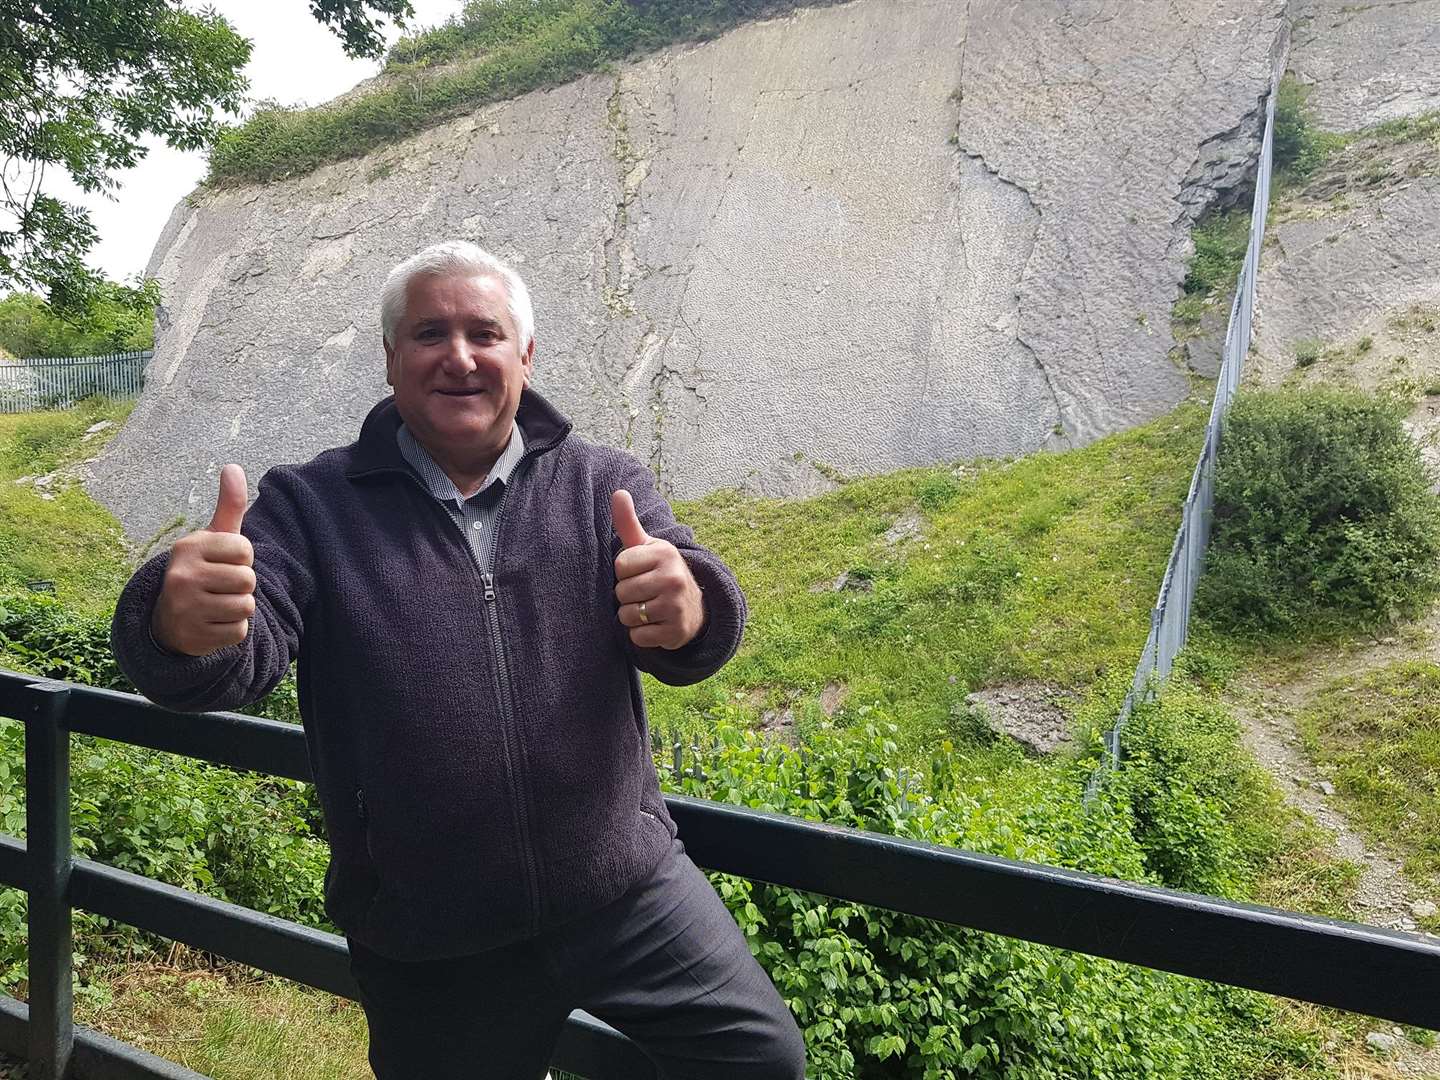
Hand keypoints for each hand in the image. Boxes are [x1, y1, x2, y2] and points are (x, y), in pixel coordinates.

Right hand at [151, 464, 256, 655]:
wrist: (170, 619)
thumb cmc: (202, 570)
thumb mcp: (213, 538)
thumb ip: (229, 505)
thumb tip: (232, 466)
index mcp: (188, 547)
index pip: (244, 550)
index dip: (241, 559)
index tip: (222, 563)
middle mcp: (180, 575)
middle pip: (248, 580)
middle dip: (241, 586)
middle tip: (219, 587)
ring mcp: (184, 608)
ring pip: (246, 607)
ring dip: (238, 609)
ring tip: (216, 604)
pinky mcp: (192, 636)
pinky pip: (239, 632)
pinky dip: (232, 630)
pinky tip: (212, 623)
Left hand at [612, 489, 704, 649]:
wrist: (694, 608)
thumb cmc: (660, 572)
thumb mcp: (647, 547)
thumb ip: (628, 523)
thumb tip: (617, 492)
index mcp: (665, 554)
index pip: (620, 566)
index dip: (625, 572)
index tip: (641, 572)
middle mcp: (673, 578)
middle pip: (621, 592)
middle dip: (628, 596)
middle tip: (646, 593)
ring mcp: (675, 606)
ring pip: (627, 616)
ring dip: (633, 617)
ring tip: (650, 609)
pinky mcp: (675, 632)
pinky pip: (638, 637)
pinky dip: (642, 635)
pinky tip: (656, 625)